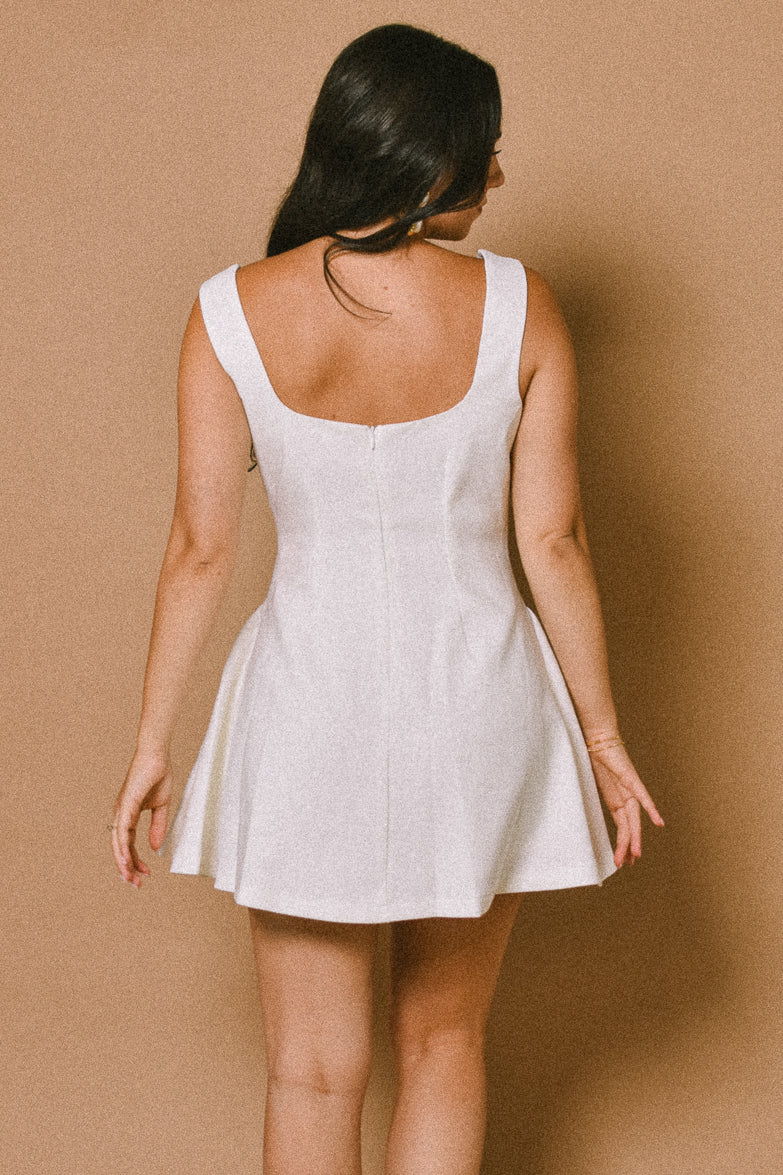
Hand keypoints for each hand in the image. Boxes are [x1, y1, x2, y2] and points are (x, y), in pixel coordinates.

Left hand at [110, 749, 172, 888]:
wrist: (157, 755)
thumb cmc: (158, 775)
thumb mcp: (161, 806)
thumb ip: (158, 826)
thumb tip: (155, 847)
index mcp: (128, 814)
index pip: (128, 844)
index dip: (135, 860)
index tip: (146, 874)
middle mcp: (121, 814)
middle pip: (119, 848)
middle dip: (126, 868)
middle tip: (135, 885)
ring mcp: (121, 810)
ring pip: (117, 843)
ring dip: (123, 862)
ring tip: (131, 879)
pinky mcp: (126, 805)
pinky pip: (122, 831)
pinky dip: (123, 847)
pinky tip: (127, 860)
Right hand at [587, 743, 663, 867]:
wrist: (594, 736)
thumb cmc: (589, 756)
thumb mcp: (586, 784)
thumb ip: (584, 798)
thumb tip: (567, 810)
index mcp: (615, 798)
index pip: (622, 825)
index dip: (622, 843)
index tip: (622, 859)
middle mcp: (624, 796)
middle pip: (628, 826)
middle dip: (628, 846)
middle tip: (628, 864)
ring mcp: (629, 787)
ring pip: (634, 818)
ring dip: (635, 837)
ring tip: (635, 855)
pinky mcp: (630, 777)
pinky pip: (642, 795)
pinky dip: (650, 809)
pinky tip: (659, 822)